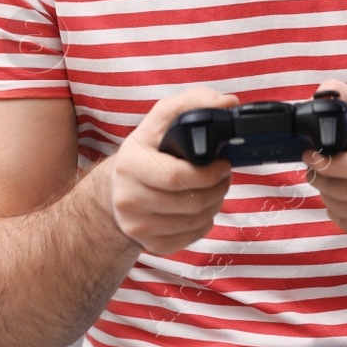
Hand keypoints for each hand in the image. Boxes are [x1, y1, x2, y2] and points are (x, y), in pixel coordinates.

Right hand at [108, 86, 239, 255]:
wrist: (118, 188)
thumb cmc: (148, 150)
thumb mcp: (162, 119)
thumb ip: (193, 102)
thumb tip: (228, 102)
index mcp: (130, 164)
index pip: (175, 177)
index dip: (208, 173)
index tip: (224, 164)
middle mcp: (128, 199)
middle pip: (190, 202)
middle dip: (217, 188)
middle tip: (224, 176)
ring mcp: (137, 226)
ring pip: (194, 221)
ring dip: (215, 204)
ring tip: (216, 189)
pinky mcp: (150, 244)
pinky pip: (190, 238)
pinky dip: (204, 223)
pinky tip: (201, 208)